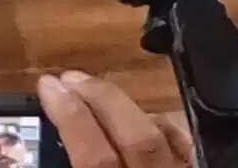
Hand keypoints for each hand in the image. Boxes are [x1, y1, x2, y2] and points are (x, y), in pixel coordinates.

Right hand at [39, 70, 194, 167]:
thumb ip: (76, 163)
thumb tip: (48, 140)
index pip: (95, 157)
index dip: (71, 117)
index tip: (49, 85)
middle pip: (137, 136)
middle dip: (101, 98)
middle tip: (70, 78)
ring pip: (165, 135)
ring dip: (130, 110)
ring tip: (100, 95)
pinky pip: (190, 145)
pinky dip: (165, 127)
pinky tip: (148, 119)